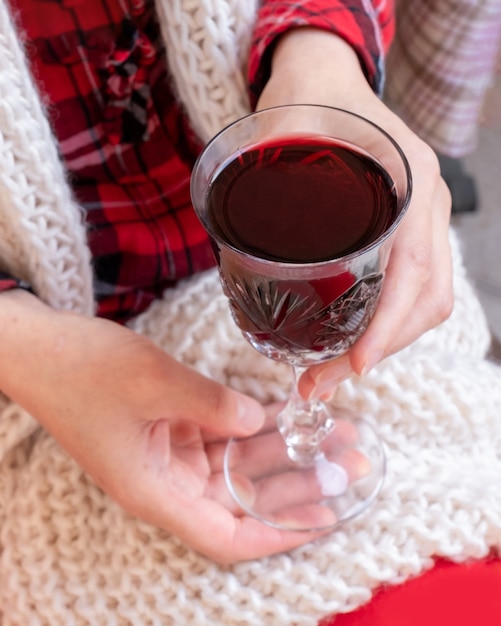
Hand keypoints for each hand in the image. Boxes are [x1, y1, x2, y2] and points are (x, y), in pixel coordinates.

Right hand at [0, 289, 332, 562]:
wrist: (41, 347)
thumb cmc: (83, 370)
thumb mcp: (153, 383)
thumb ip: (210, 405)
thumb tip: (255, 421)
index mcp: (156, 490)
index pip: (227, 535)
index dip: (279, 534)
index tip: (324, 519)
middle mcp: (167, 480)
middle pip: (245, 498)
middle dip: (299, 483)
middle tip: (350, 462)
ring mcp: (170, 453)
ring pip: (240, 464)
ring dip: (286, 449)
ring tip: (336, 433)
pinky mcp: (172, 427)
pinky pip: (223, 433)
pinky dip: (257, 424)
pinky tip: (292, 412)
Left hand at [256, 28, 452, 398]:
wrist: (325, 78)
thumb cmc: (307, 95)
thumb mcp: (283, 120)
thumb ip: (262, 165)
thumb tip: (238, 234)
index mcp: (411, 177)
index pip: (417, 265)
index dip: (390, 323)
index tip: (357, 365)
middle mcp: (426, 203)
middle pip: (428, 298)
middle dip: (381, 350)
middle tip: (322, 383)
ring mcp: (419, 221)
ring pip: (425, 302)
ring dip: (383, 346)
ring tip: (326, 376)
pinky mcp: (403, 234)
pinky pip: (409, 291)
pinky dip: (383, 327)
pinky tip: (344, 345)